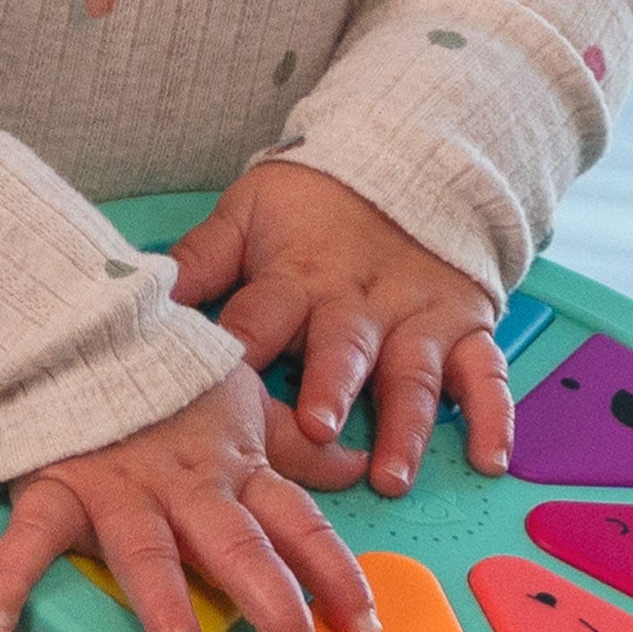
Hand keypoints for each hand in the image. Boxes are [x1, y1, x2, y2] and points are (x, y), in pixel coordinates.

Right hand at [0, 364, 380, 631]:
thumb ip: (294, 443)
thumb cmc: (165, 368)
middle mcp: (184, 485)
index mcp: (232, 467)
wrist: (82, 317)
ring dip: (164, 602)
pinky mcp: (57, 482)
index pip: (296, 522)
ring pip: (147, 548)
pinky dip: (13, 573)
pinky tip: (0, 621)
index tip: (363, 623)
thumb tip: (356, 466)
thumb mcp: (238, 398)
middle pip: (235, 544)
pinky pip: (32, 532)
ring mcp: (119, 487)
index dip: (333, 571)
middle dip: (269, 599)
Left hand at [171, 159, 511, 498]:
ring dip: (405, 424)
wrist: (403, 158)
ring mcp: (415, 317)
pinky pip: (485, 375)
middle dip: (331, 386)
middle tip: (318, 428)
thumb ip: (200, 258)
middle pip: (343, 346)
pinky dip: (494, 417)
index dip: (240, 346)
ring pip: (412, 373)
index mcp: (295, 276)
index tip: (220, 385)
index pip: (261, 315)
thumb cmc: (310, 204)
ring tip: (392, 473)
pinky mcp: (464, 327)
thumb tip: (137, 287)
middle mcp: (357, 302)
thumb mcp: (248, 214)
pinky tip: (490, 460)